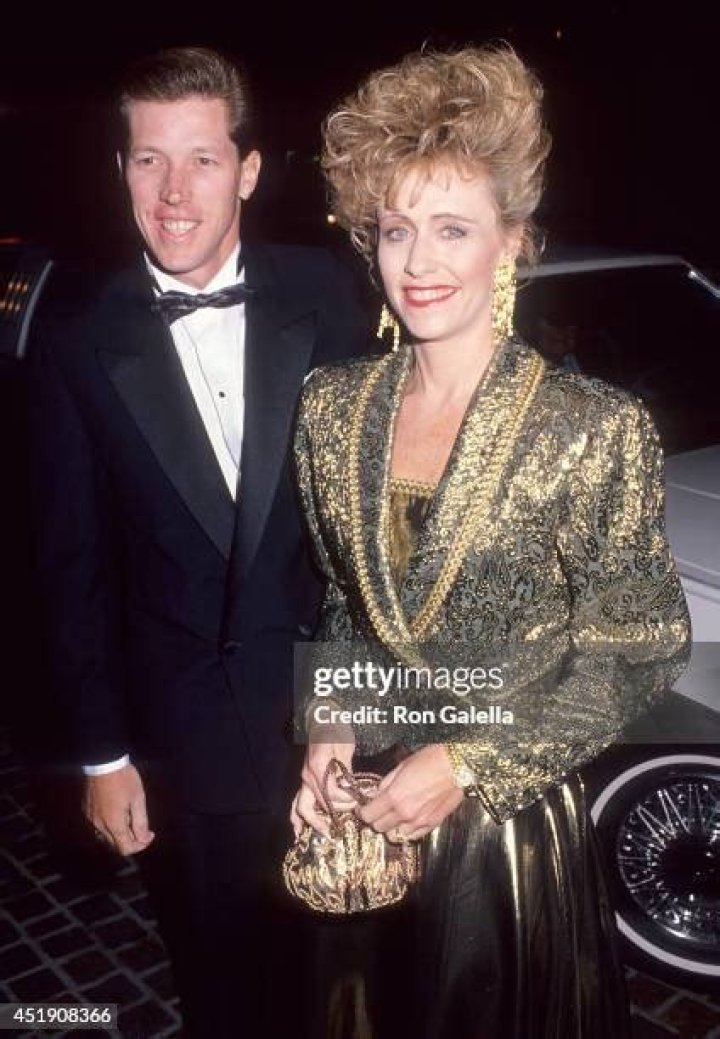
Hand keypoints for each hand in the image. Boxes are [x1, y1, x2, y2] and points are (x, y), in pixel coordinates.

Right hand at [83, 764, 154, 855]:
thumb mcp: (138, 798)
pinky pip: (98, 827)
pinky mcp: (86, 811)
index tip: (149, 835)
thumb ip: (140, 822)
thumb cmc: (124, 779)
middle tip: (141, 826)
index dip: (140, 845)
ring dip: (119, 834)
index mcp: (113, 824)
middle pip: (115, 845)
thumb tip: (143, 839)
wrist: (104, 762)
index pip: (125, 848)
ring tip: (129, 818)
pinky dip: (109, 826)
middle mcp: (99, 826)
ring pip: (105, 837)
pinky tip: (116, 813)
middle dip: (131, 840)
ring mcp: (90, 819)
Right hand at [290, 720, 355, 838]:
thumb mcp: (345, 747)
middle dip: (336, 813)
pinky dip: (296, 816)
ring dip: (313, 822)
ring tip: (324, 834)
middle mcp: (307, 776)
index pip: (331, 794)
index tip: (357, 799)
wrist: (323, 719)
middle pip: (320, 804)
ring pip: (303, 807)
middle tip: (351, 814)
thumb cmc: (336, 730)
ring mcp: (304, 779)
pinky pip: (297, 801)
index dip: (345, 800)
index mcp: (318, 767)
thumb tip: (350, 789)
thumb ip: (345, 770)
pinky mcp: (305, 780)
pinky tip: (298, 830)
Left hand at [356, 745, 462, 840]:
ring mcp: (419, 822)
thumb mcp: (400, 767)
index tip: (363, 807)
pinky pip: (413, 837)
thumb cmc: (429, 760)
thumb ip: (385, 784)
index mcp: (394, 797)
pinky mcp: (432, 824)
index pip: (368, 816)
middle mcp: (404, 813)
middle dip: (375, 819)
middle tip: (378, 810)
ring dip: (391, 827)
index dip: (363, 811)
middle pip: (379, 828)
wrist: (455, 765)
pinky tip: (409, 820)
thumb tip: (374, 794)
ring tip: (395, 816)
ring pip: (395, 836)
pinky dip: (407, 831)